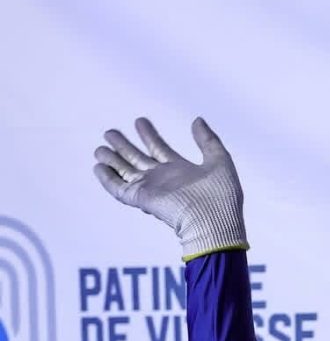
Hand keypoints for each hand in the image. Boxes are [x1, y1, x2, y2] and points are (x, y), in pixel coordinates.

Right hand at [93, 116, 248, 260]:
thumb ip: (208, 140)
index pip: (160, 148)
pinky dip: (107, 178)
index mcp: (181, 170)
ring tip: (100, 147)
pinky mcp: (141, 198)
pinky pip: (119, 188)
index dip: (149, 134)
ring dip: (112, 159)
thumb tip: (197, 119)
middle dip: (124, 145)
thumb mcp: (220, 161)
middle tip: (110, 132)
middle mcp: (163, 178)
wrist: (214, 220)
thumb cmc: (222, 196)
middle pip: (138, 158)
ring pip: (125, 171)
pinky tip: (98, 167)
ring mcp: (151, 188)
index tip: (139, 121)